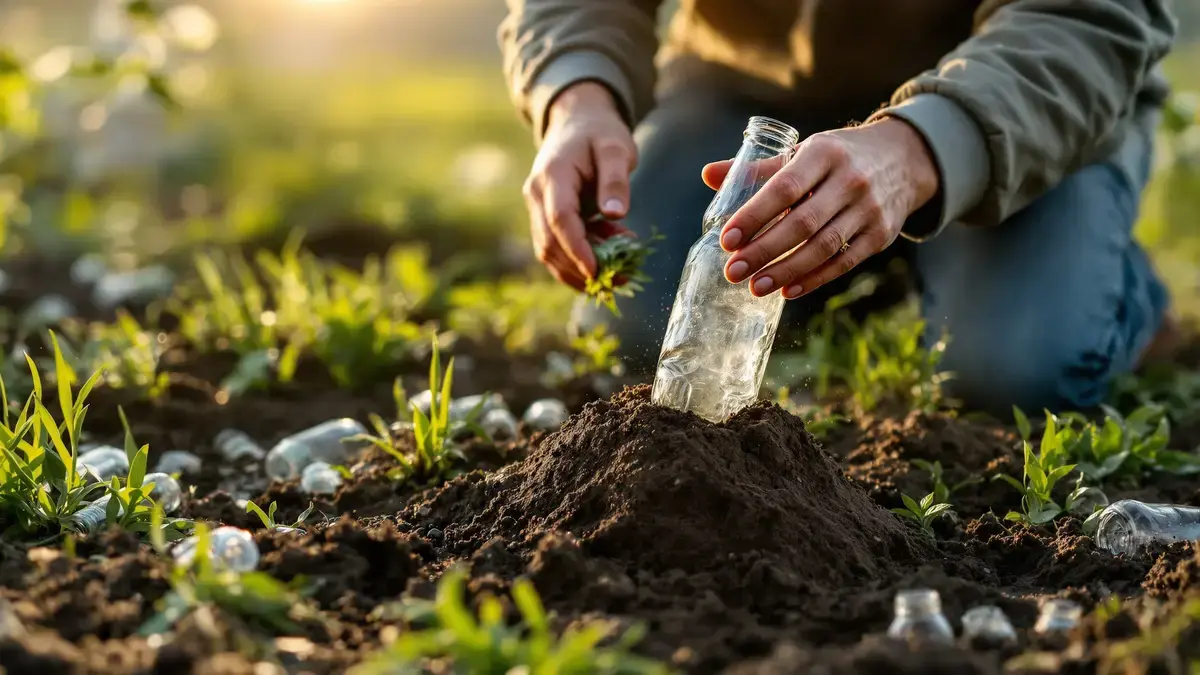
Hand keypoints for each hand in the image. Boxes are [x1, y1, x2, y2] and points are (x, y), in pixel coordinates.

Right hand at [523, 82, 636, 289]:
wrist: (577, 122)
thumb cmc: (599, 133)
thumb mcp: (615, 148)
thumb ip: (615, 178)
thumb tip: (616, 212)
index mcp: (552, 175)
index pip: (559, 219)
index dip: (576, 248)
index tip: (596, 271)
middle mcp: (537, 195)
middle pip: (549, 243)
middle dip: (580, 268)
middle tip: (618, 281)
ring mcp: (538, 208)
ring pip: (550, 251)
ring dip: (580, 269)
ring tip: (619, 275)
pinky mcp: (546, 218)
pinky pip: (558, 246)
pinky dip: (581, 258)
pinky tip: (610, 256)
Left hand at [703, 118, 938, 298]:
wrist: (904, 159)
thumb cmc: (839, 156)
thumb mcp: (804, 152)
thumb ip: (759, 169)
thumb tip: (708, 175)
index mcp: (824, 153)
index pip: (784, 188)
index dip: (754, 215)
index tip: (727, 239)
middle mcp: (850, 179)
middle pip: (802, 223)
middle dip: (764, 251)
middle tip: (733, 271)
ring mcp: (869, 209)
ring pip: (823, 246)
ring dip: (786, 270)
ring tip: (756, 287)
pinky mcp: (880, 234)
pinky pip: (844, 262)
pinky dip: (814, 278)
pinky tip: (788, 290)